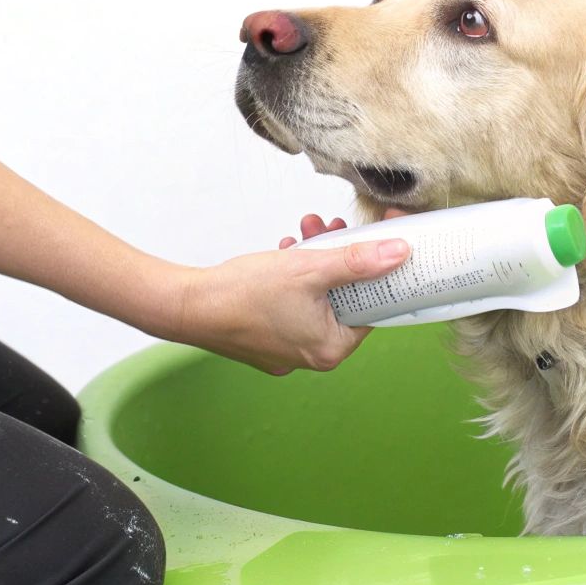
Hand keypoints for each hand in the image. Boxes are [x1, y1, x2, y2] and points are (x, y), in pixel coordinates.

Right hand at [169, 221, 409, 375]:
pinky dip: (294, 276)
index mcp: (330, 349)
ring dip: (315, 259)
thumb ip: (358, 261)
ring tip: (305, 232)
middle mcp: (312, 355)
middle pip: (345, 298)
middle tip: (334, 228)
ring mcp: (288, 348)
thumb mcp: (309, 269)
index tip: (380, 243)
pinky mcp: (268, 337)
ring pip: (318, 296)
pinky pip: (295, 303)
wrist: (186, 306)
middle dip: (340, 257)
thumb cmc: (242, 294)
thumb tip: (399, 253)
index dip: (379, 269)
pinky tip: (284, 251)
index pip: (373, 307)